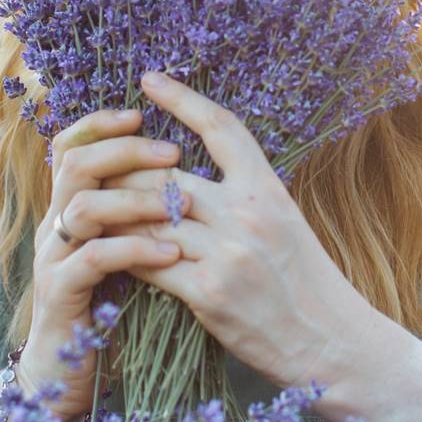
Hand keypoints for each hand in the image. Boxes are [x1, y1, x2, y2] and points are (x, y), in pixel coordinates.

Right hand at [22, 106, 192, 421]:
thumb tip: (187, 179)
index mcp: (73, 209)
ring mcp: (54, 259)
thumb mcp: (128, 256)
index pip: (72, 146)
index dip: (101, 123)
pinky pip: (92, 258)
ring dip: (134, 199)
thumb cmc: (112, 315)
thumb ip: (141, 219)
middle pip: (75, 163)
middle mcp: (56, 226)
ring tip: (180, 206)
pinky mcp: (61, 296)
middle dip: (124, 150)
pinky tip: (170, 253)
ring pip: (81, 205)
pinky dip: (133, 249)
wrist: (70, 380)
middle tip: (172, 153)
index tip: (142, 112)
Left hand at [100, 71, 372, 390]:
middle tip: (96, 165)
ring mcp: (227, 253)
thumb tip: (196, 177)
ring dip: (115, 214)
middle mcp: (247, 213)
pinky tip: (109, 252)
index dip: (182, 98)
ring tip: (88, 207)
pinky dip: (124, 254)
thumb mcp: (286, 224)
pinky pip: (149, 262)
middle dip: (125, 169)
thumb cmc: (307, 284)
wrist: (332, 342)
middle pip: (166, 173)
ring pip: (149, 217)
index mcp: (268, 189)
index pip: (221, 127)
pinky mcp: (209, 294)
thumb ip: (246, 198)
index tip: (149, 79)